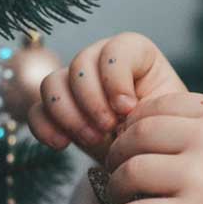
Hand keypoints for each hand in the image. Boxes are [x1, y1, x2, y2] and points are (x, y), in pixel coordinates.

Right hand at [27, 32, 187, 165]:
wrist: (149, 154)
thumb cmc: (163, 129)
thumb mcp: (166, 114)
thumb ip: (149, 105)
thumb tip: (123, 111)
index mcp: (136, 54)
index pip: (116, 49)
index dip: (116, 78)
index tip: (128, 108)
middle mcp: (101, 61)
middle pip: (80, 64)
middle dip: (92, 100)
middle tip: (108, 128)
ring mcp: (75, 83)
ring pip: (52, 83)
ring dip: (70, 114)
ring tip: (93, 139)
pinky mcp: (57, 109)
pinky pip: (36, 110)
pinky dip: (45, 127)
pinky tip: (62, 144)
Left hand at [102, 91, 202, 203]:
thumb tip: (145, 133)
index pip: (158, 106)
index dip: (135, 125)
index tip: (132, 142)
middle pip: (136, 136)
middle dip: (118, 154)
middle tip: (117, 172)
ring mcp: (198, 178)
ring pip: (129, 173)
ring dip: (117, 189)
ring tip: (124, 200)